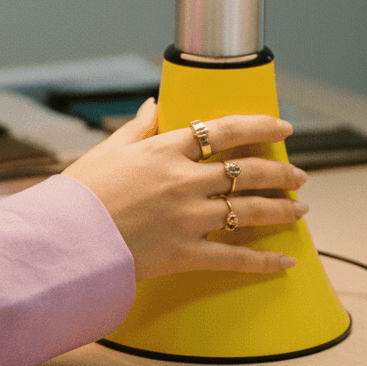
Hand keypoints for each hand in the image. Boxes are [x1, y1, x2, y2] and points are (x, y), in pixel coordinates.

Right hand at [65, 100, 306, 280]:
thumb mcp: (109, 150)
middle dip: (280, 172)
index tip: (284, 127)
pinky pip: (233, 258)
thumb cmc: (82, 192)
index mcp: (165, 151)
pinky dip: (264, 261)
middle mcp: (183, 181)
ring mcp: (187, 218)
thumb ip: (138, 127)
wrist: (65, 238)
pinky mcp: (184, 253)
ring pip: (248, 210)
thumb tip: (154, 104)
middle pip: (247, 171)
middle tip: (299, 175)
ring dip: (281, 209)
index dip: (260, 126)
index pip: (224, 130)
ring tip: (300, 209)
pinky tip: (286, 262)